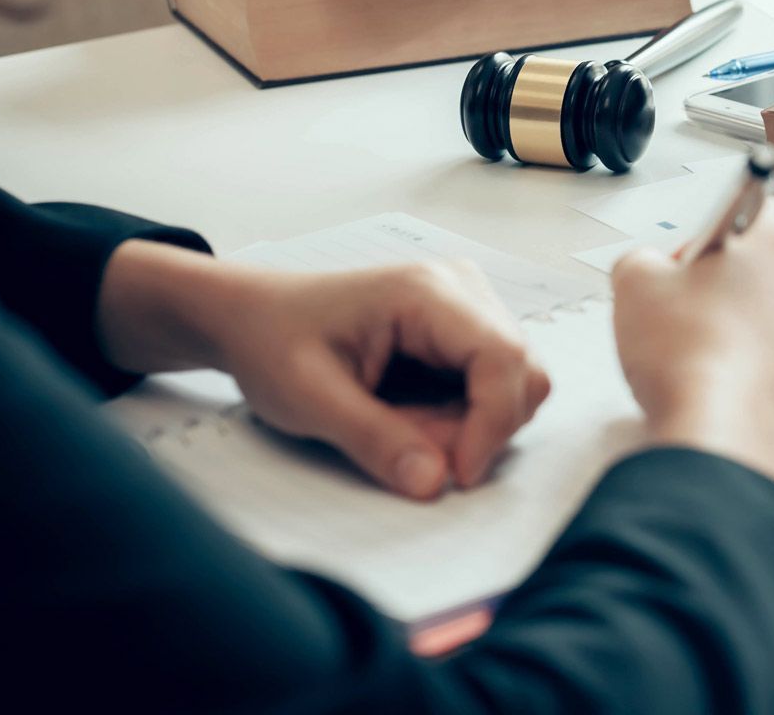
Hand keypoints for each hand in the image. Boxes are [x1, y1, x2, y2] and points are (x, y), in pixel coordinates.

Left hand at [99, 244, 549, 499]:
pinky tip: (409, 419)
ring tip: (400, 431)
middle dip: (478, 429)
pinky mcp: (464, 332)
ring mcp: (469, 308)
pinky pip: (493, 386)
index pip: (503, 356)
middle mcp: (462, 289)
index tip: (455, 476)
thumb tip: (435, 484)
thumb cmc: (273, 342)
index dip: (492, 423)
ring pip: (513, 384)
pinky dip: (462, 419)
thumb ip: (373, 439)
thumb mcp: (308, 398)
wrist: (253, 317)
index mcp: (427, 292)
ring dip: (469, 427)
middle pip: (521, 373)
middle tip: (411, 453)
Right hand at [610, 200, 773, 479]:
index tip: (689, 266)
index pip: (748, 213)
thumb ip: (644, 258)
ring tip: (710, 355)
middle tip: (691, 314)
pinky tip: (732, 385)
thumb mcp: (634, 281)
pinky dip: (769, 373)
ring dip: (755, 330)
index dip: (709, 239)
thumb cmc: (689, 359)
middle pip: (771, 268)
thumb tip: (651, 267)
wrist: (720, 434)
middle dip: (733, 286)